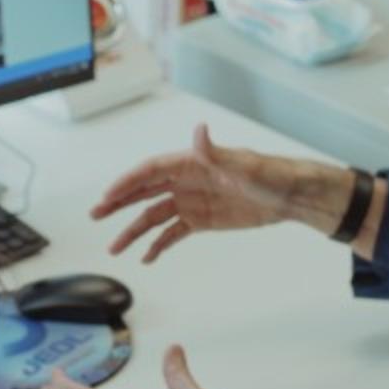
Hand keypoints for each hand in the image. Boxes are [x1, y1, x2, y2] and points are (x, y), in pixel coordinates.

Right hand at [90, 124, 348, 263]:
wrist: (292, 197)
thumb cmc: (271, 174)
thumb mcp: (243, 164)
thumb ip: (215, 152)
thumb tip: (199, 130)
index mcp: (191, 162)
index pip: (150, 171)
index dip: (127, 182)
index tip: (108, 196)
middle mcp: (186, 180)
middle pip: (144, 192)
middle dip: (119, 204)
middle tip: (96, 215)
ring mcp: (192, 201)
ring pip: (154, 216)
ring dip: (134, 231)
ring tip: (115, 248)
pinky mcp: (202, 220)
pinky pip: (173, 233)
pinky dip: (159, 244)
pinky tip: (146, 257)